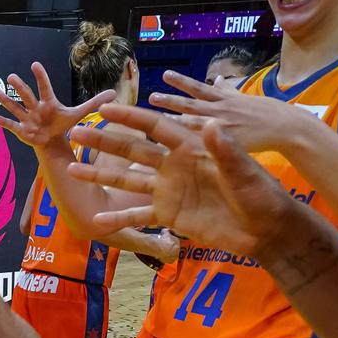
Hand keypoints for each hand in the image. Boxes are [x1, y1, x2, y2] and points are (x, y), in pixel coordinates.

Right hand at [0, 61, 114, 150]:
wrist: (51, 140)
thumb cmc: (62, 124)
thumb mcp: (79, 113)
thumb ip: (94, 103)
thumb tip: (114, 93)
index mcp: (49, 102)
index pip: (45, 87)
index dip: (41, 76)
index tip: (35, 64)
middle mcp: (36, 107)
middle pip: (27, 95)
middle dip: (20, 87)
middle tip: (11, 76)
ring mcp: (27, 118)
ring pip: (15, 107)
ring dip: (5, 100)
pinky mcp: (21, 130)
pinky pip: (11, 125)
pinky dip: (2, 122)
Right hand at [71, 105, 310, 257]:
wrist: (264, 228)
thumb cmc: (260, 194)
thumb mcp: (244, 170)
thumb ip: (224, 149)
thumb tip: (210, 122)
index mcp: (190, 148)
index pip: (155, 128)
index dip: (130, 118)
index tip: (105, 108)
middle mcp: (173, 166)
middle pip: (132, 151)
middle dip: (104, 142)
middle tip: (75, 134)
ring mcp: (168, 191)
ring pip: (127, 181)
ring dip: (101, 176)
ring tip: (73, 170)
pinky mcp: (169, 215)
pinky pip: (138, 215)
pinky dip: (118, 218)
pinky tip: (97, 219)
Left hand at [147, 70, 320, 156]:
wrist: (287, 126)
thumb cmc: (265, 113)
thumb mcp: (245, 97)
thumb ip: (228, 90)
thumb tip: (218, 79)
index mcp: (225, 99)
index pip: (199, 88)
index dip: (181, 82)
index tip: (165, 75)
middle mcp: (222, 110)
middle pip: (192, 104)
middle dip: (171, 100)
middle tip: (151, 97)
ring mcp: (225, 125)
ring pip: (196, 120)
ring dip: (176, 117)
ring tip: (158, 115)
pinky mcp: (230, 140)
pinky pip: (208, 141)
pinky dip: (193, 141)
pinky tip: (177, 143)